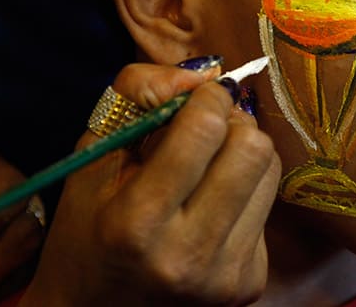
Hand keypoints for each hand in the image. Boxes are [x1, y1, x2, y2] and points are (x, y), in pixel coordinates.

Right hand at [21, 62, 281, 305]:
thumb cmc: (86, 229)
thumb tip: (205, 71)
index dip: (206, 97)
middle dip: (233, 122)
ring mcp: (225, 276)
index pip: (204, 130)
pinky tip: (211, 205)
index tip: (195, 96)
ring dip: (244, 153)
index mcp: (137, 221)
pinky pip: (267, 207)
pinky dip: (244, 191)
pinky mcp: (249, 285)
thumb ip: (138, 96)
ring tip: (210, 163)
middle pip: (252, 149)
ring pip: (269, 173)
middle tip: (209, 125)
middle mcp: (187, 254)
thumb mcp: (92, 156)